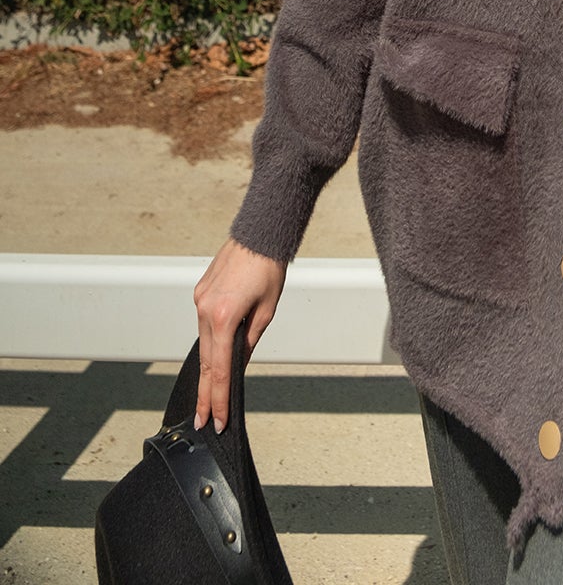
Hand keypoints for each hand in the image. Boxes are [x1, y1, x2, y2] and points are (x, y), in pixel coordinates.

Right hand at [193, 237, 285, 432]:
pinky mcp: (200, 293)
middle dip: (206, 394)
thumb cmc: (268, 268)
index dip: (219, 398)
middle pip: (206, 362)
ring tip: (207, 398)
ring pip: (203, 344)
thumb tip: (239, 365)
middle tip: (202, 421)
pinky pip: (203, 325)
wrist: (258, 234)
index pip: (221, 369)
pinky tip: (214, 358)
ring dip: (208, 370)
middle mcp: (205, 310)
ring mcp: (200, 301)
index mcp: (224, 317)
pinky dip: (210, 342)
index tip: (217, 420)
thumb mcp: (267, 310)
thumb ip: (250, 341)